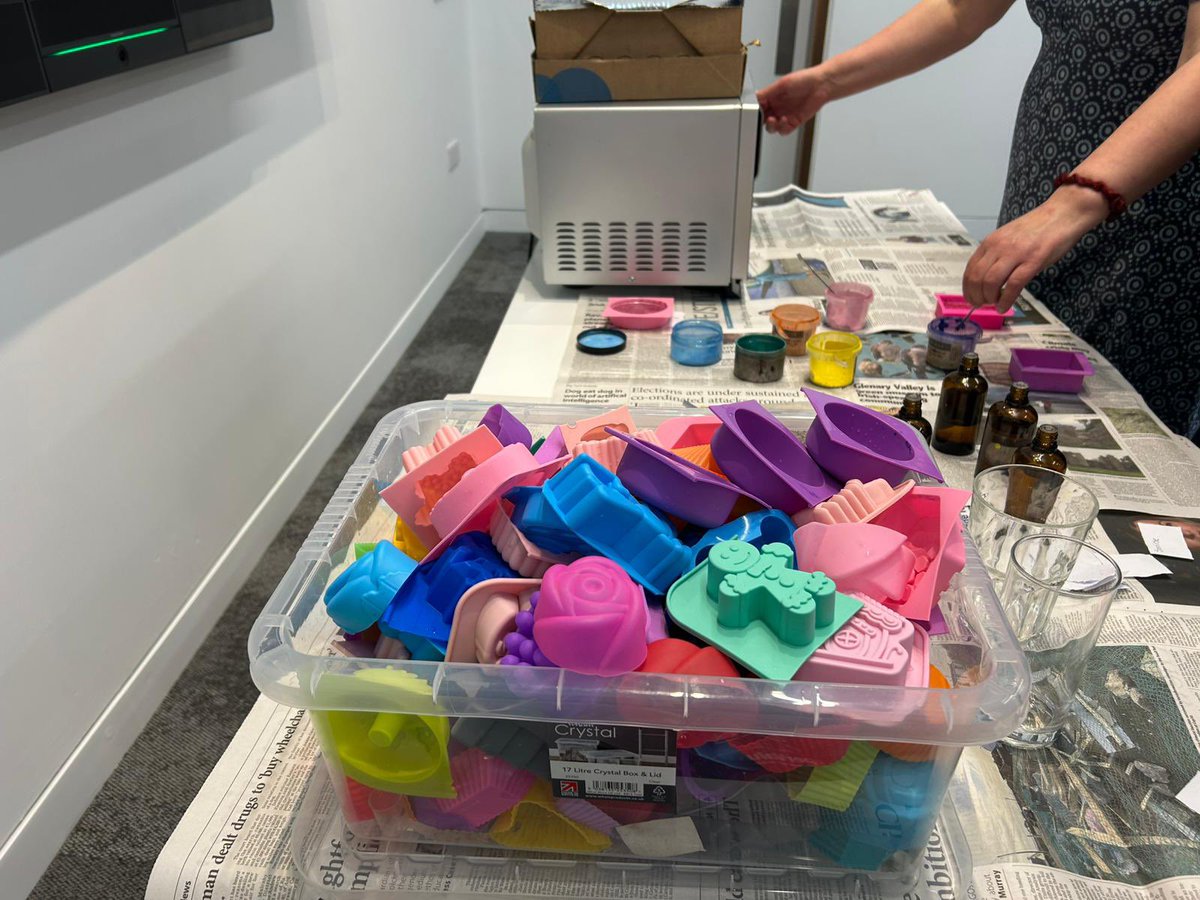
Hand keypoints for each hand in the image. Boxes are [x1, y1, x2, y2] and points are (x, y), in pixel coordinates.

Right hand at [758, 67, 832, 135]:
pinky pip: (784, 130)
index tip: (755, 112)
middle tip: (765, 118)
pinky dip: (782, 128)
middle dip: (762, 121)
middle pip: (764, 120)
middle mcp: (778, 107)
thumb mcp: (782, 84)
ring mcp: (786, 115)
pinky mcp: (795, 122)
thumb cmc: (805, 79)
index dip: (756, 111)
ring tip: (774, 120)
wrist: (821, 85)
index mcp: (773, 97)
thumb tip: (755, 97)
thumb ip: (767, 93)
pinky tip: (785, 121)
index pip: (759, 107)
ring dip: (772, 126)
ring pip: (773, 128)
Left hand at [963, 186, 1109, 310]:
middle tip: (982, 304)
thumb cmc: (1037, 228)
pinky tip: (1004, 306)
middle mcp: (999, 246)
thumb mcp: (1009, 238)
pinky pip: (1013, 285)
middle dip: (976, 296)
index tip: (971, 298)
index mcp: (991, 241)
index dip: (967, 288)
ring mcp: (1016, 253)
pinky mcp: (1033, 260)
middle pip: (977, 278)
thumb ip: (997, 255)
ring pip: (991, 282)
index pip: (970, 269)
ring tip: (994, 304)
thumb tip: (986, 278)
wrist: (1063, 212)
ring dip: (989, 298)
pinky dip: (1006, 300)